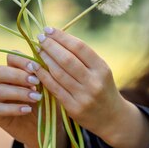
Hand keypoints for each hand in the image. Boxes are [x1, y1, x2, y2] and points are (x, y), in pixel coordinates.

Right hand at [0, 52, 65, 147]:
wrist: (50, 128)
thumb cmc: (50, 103)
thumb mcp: (51, 87)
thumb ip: (45, 74)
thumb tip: (44, 59)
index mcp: (17, 71)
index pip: (10, 58)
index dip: (21, 60)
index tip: (35, 67)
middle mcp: (5, 83)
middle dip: (17, 75)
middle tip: (36, 82)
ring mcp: (0, 99)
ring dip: (19, 92)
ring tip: (36, 98)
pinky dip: (14, 108)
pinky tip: (28, 109)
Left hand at [32, 29, 148, 147]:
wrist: (112, 118)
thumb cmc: (102, 88)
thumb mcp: (100, 71)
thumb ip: (83, 58)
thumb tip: (57, 39)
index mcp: (102, 68)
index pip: (80, 47)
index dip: (62, 37)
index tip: (49, 30)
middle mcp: (94, 82)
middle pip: (67, 59)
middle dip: (51, 46)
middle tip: (40, 37)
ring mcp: (84, 96)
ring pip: (59, 73)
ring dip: (45, 59)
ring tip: (38, 50)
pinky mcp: (74, 108)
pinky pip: (55, 88)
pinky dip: (43, 76)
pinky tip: (35, 67)